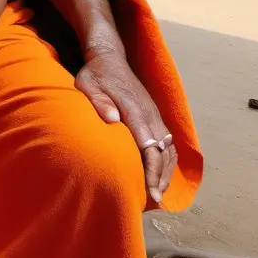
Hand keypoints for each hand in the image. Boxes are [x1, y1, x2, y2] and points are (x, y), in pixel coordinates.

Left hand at [75, 48, 176, 204]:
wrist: (110, 58)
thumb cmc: (95, 74)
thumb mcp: (88, 84)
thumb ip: (98, 101)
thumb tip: (112, 119)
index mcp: (135, 109)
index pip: (149, 145)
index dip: (151, 170)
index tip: (151, 192)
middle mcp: (150, 114)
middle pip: (163, 152)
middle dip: (160, 177)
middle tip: (154, 200)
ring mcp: (155, 115)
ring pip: (169, 149)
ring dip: (166, 171)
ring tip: (158, 193)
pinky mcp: (155, 116)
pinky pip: (168, 143)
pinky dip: (167, 161)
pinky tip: (160, 175)